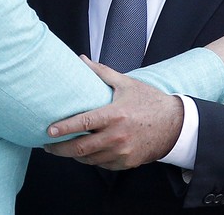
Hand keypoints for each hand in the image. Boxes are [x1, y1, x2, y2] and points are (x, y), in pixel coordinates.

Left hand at [43, 56, 182, 170]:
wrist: (175, 124)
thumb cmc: (149, 101)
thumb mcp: (125, 84)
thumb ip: (101, 72)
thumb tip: (81, 59)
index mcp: (115, 115)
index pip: (83, 123)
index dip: (63, 128)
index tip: (48, 131)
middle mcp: (117, 137)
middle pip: (81, 148)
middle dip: (60, 149)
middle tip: (48, 145)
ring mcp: (122, 153)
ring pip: (89, 159)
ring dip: (74, 155)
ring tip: (63, 148)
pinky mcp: (127, 163)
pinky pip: (102, 165)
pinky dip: (91, 160)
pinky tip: (84, 153)